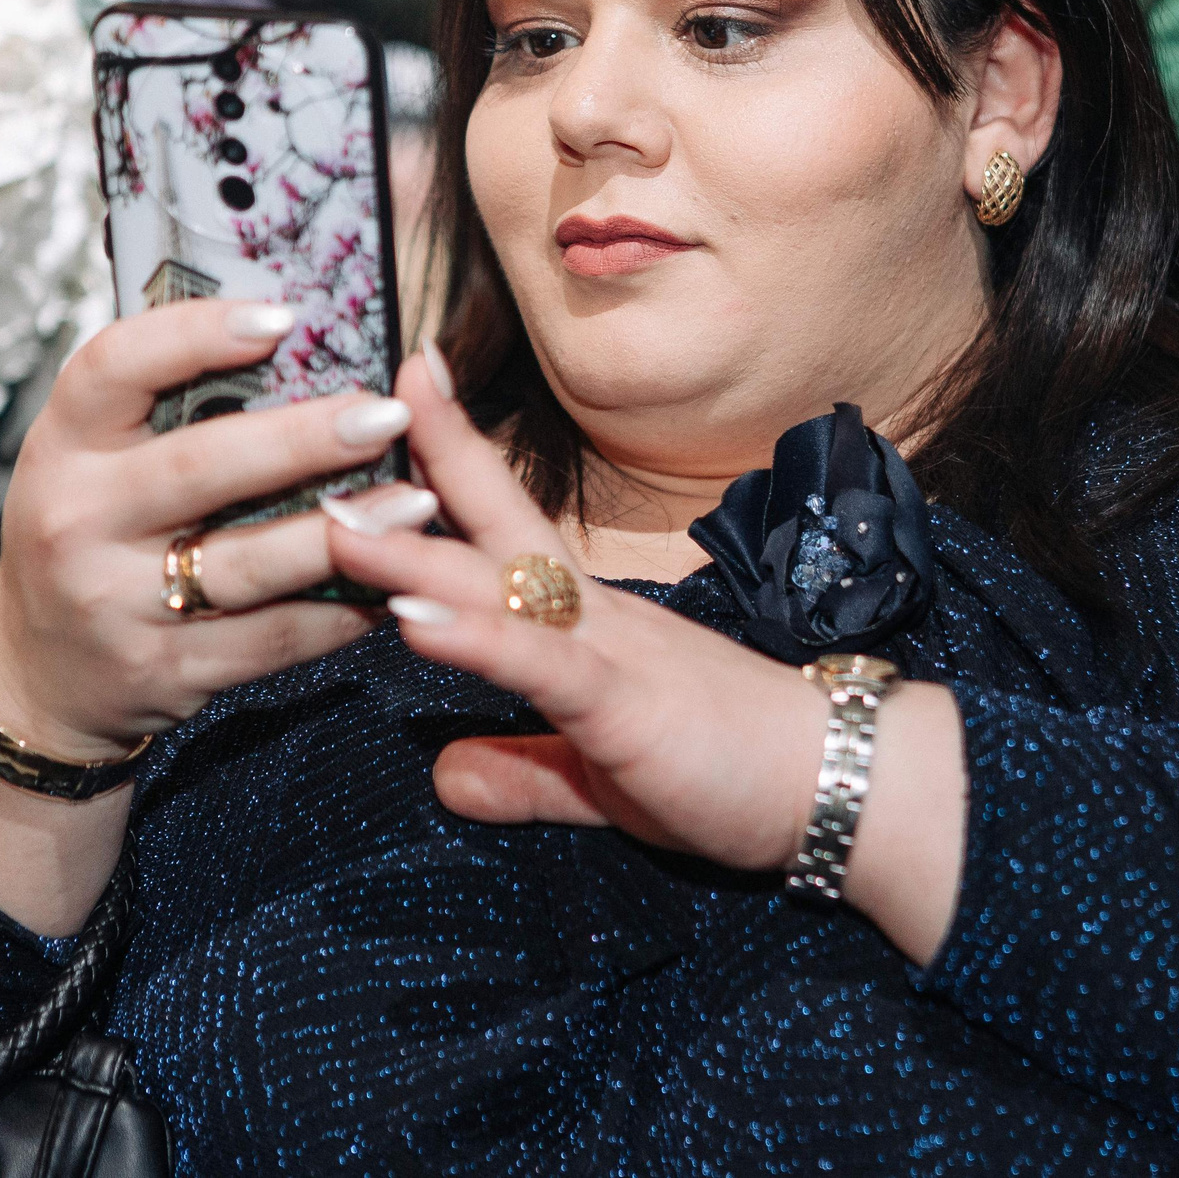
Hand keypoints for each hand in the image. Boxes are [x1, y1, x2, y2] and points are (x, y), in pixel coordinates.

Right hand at [0, 298, 433, 764]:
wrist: (39, 673)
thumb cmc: (92, 535)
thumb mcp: (95, 460)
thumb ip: (168, 408)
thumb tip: (301, 339)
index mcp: (63, 445)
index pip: (116, 367)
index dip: (197, 334)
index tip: (284, 317)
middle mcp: (78, 520)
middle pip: (200, 467)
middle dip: (304, 439)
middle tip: (386, 414)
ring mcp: (116, 603)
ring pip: (248, 563)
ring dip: (343, 531)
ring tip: (417, 501)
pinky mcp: (164, 670)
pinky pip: (270, 638)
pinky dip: (339, 611)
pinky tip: (391, 580)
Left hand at [327, 351, 970, 961]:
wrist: (845, 783)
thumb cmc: (735, 772)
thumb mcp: (605, 782)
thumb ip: (527, 773)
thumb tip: (446, 776)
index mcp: (585, 624)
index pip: (504, 527)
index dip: (451, 462)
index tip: (403, 394)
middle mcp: (590, 615)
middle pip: (492, 524)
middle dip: (420, 462)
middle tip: (344, 403)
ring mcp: (606, 650)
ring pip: (498, 585)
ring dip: (412, 552)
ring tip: (333, 521)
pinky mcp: (622, 702)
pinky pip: (537, 660)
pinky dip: (472, 635)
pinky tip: (412, 619)